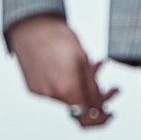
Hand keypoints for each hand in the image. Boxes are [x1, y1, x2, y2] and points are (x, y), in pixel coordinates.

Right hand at [7, 15, 118, 129]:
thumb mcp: (84, 60)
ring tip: (91, 68)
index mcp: (67, 88)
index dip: (102, 113)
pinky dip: (65, 84)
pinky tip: (71, 69)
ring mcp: (41, 92)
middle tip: (107, 90)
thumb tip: (99, 104)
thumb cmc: (57, 37)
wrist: (30, 26)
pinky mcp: (33, 88)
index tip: (110, 111)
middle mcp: (51, 94)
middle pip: (79, 108)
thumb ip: (92, 87)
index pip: (89, 113)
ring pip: (68, 99)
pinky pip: (55, 93)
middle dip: (95, 99)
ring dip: (81, 88)